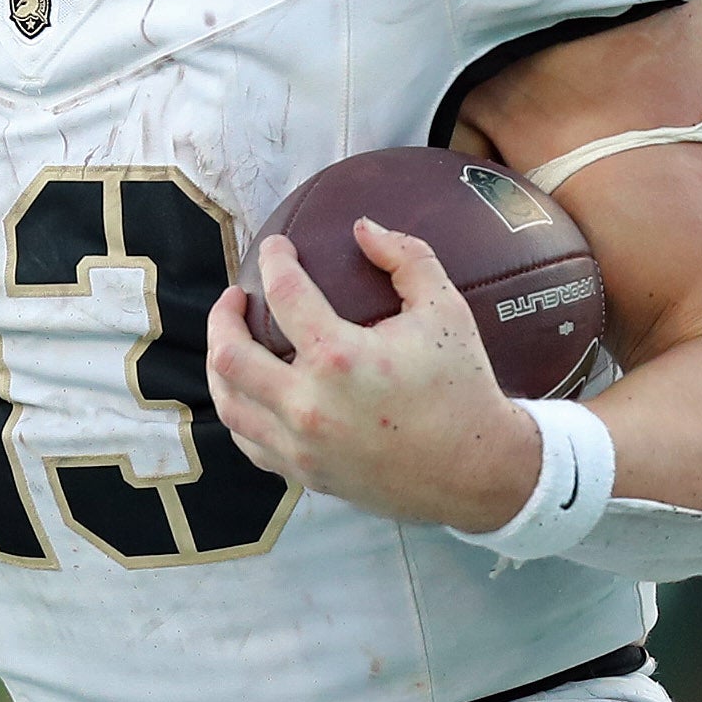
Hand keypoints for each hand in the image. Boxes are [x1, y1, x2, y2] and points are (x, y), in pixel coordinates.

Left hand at [203, 220, 541, 530]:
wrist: (479, 470)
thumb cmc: (464, 387)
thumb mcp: (445, 310)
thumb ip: (405, 257)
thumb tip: (362, 227)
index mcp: (341, 357)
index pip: (284, 292)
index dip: (273, 260)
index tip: (276, 248)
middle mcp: (309, 405)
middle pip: (230, 353)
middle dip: (223, 316)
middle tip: (237, 298)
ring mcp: (302, 445)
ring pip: (229, 401)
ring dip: (222, 363)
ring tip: (234, 340)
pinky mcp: (306, 473)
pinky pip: (250, 441)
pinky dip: (243, 409)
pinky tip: (253, 389)